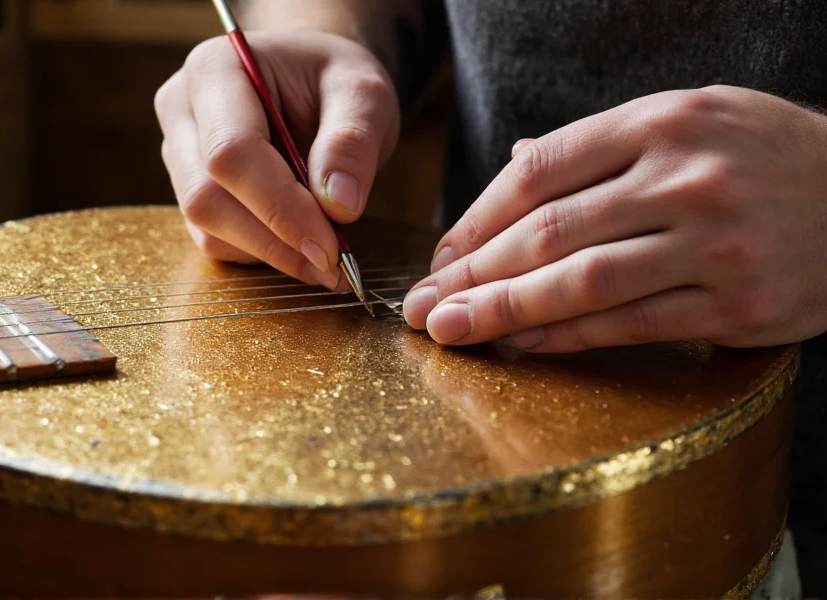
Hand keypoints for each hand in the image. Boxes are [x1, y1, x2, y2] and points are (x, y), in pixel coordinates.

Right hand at [155, 31, 399, 288]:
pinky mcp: (190, 190)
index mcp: (216, 70)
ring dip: (270, 253)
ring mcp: (179, 154)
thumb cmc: (335, 81)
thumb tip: (339, 206)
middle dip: (274, 240)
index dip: (280, 207)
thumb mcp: (365, 94)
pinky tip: (301, 246)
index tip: (330, 246)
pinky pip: (214, 240)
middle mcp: (183, 110)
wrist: (315, 81)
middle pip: (207, 196)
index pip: (231, 152)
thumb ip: (353, 141)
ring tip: (326, 258)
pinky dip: (261, 254)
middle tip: (333, 264)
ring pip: (207, 226)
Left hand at [403, 85, 826, 350]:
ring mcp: (715, 242)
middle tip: (424, 306)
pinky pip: (633, 325)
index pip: (540, 171)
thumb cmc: (760, 156)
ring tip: (453, 331)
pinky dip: (571, 337)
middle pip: (549, 231)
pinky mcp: (740, 303)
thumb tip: (518, 164)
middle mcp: (684, 177)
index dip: (478, 219)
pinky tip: (525, 344)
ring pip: (584, 281)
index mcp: (660, 122)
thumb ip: (602, 145)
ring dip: (506, 312)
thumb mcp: (690, 119)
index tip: (443, 257)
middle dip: (474, 275)